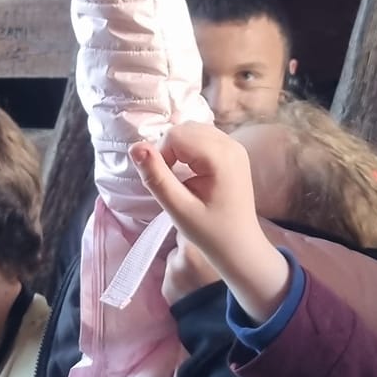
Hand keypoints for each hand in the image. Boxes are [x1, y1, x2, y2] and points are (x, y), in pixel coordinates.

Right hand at [131, 121, 290, 316]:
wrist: (240, 247)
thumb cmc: (210, 233)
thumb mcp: (178, 208)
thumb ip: (156, 176)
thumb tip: (135, 147)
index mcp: (221, 157)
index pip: (175, 135)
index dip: (161, 155)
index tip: (165, 184)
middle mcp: (231, 145)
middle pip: (184, 129)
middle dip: (169, 151)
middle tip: (172, 183)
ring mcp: (235, 146)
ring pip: (192, 130)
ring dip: (178, 149)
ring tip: (181, 179)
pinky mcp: (233, 151)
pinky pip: (203, 137)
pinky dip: (189, 149)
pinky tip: (191, 173)